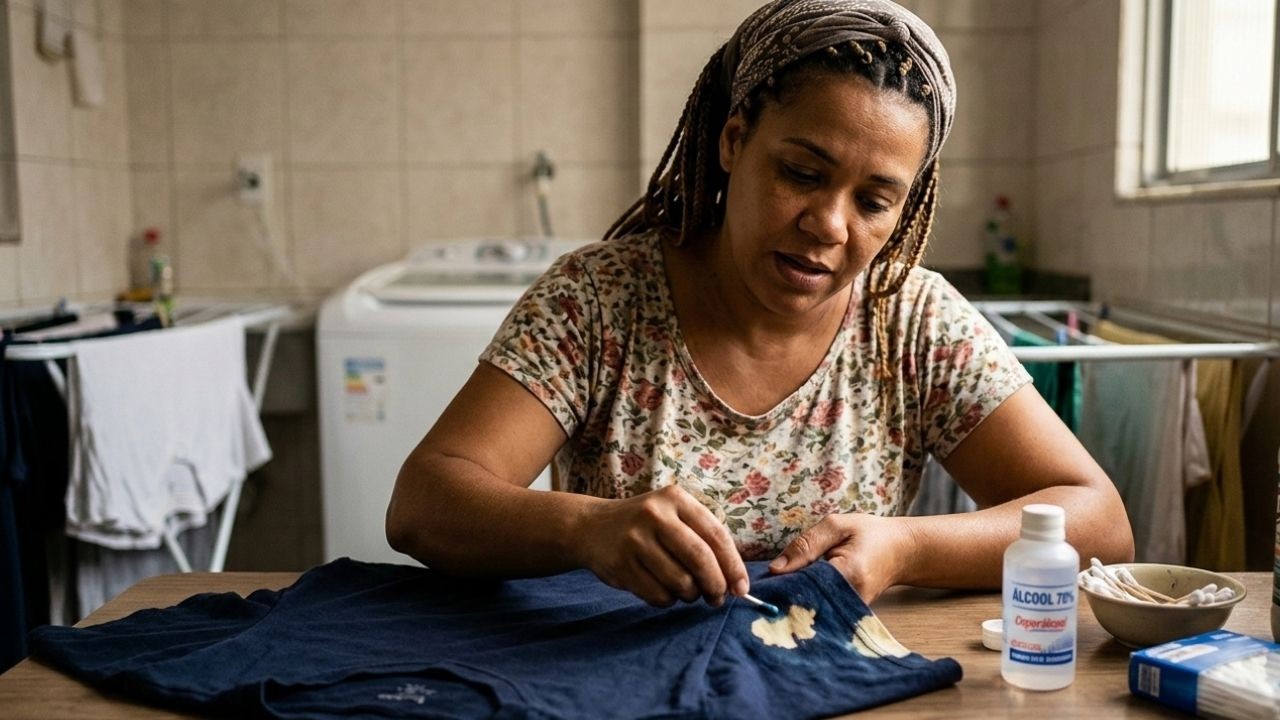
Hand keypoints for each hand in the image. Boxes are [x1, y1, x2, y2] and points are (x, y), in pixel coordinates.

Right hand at [571, 484, 749, 607]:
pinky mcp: (621, 566)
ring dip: (690, 595)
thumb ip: (704, 540)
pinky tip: (662, 588)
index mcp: (675, 499)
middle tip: (717, 598)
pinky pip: (658, 596)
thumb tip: (735, 582)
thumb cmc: (646, 525)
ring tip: (686, 590)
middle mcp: (654, 515)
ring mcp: (635, 541)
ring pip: (681, 583)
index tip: (742, 589)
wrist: (592, 527)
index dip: (733, 566)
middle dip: (715, 585)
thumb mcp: (674, 515)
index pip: (716, 535)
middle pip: (700, 560)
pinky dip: (667, 601)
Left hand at [767, 513, 915, 602]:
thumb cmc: (870, 534)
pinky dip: (804, 603)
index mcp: (849, 573)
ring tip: (776, 593)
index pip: (804, 584)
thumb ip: (805, 545)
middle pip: (805, 603)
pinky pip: (818, 612)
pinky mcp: (847, 615)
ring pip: (810, 610)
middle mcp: (851, 599)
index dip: (780, 583)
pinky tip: (793, 595)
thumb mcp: (836, 526)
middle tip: (762, 590)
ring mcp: (850, 611)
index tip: (761, 582)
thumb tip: (775, 569)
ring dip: (792, 600)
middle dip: (782, 595)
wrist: (901, 552)